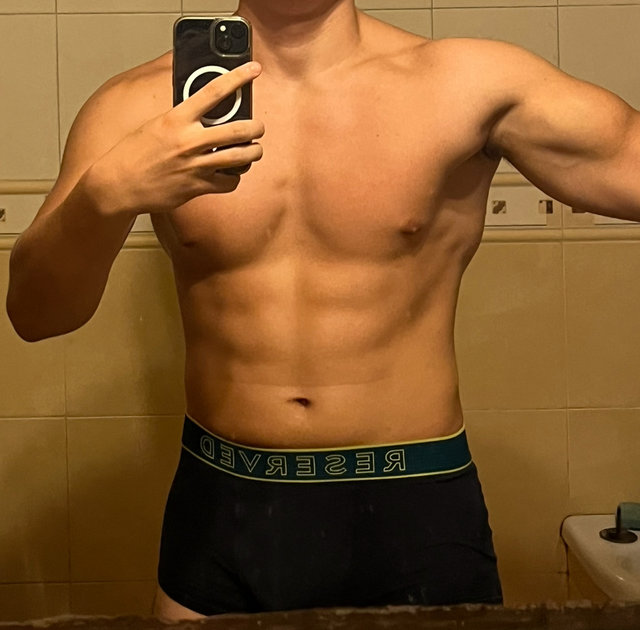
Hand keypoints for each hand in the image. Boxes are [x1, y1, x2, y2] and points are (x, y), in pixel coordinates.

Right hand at [88, 62, 264, 215]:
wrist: (118, 184)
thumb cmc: (134, 154)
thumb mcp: (156, 124)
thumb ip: (182, 118)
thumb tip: (203, 111)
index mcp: (177, 118)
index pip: (214, 91)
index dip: (238, 77)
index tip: (254, 69)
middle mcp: (189, 140)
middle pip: (239, 129)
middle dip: (256, 128)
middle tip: (258, 127)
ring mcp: (196, 165)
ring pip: (241, 157)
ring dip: (253, 153)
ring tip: (253, 150)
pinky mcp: (198, 187)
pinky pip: (229, 182)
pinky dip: (234, 178)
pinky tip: (230, 173)